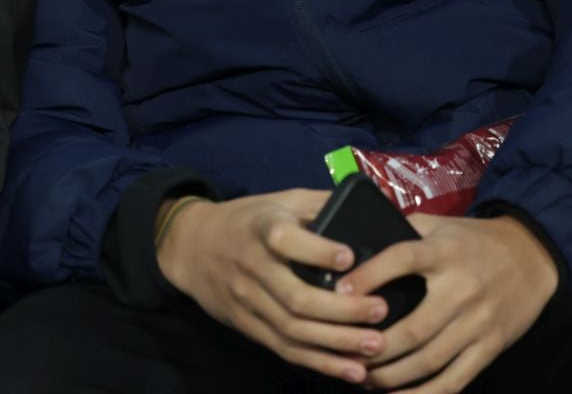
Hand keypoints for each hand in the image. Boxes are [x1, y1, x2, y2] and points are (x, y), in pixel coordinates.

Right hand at [155, 190, 391, 383]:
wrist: (190, 247)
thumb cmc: (246, 220)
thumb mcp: (278, 200)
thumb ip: (318, 204)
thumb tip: (368, 206)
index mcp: (262, 229)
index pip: (284, 241)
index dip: (317, 251)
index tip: (349, 256)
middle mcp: (253, 267)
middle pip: (296, 298)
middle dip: (343, 310)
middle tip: (381, 311)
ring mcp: (249, 302)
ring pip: (294, 331)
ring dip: (338, 343)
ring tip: (376, 346)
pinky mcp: (249, 327)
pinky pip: (287, 350)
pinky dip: (321, 363)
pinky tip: (352, 371)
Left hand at [342, 214, 558, 391]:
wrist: (533, 257)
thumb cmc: (473, 241)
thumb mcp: (441, 225)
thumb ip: (404, 230)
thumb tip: (355, 239)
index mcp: (444, 253)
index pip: (403, 259)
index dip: (370, 275)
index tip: (339, 290)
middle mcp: (462, 289)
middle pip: (414, 328)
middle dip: (375, 347)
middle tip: (346, 353)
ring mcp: (479, 323)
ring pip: (431, 360)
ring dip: (393, 375)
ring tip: (365, 378)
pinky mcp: (491, 346)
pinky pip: (456, 379)